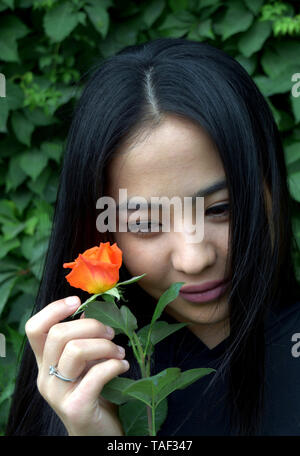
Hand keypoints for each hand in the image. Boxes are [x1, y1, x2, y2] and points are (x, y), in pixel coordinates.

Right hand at [25, 296, 129, 435]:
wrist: (98, 434)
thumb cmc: (94, 393)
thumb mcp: (85, 364)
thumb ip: (83, 341)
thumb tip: (90, 310)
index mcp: (45, 363)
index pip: (35, 329)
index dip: (54, 309)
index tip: (77, 301)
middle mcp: (45, 377)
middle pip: (59, 334)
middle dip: (92, 326)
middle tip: (111, 333)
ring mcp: (58, 394)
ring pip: (75, 350)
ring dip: (105, 345)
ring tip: (119, 352)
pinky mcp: (76, 408)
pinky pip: (95, 375)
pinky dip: (114, 365)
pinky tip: (123, 367)